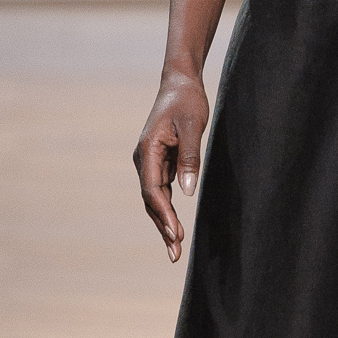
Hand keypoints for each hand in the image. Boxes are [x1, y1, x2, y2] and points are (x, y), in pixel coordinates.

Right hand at [134, 68, 208, 261]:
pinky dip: (168, 211)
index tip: (176, 233)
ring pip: (155, 199)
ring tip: (175, 248)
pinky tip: (175, 228)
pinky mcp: (160, 163)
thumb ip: (190, 158)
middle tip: (175, 253)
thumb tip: (188, 191)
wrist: (180, 84)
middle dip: (162, 227)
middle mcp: (144, 159)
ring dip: (164, 223)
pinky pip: (161, 192)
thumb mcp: (193, 127)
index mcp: (148, 150)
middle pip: (151, 200)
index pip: (152, 189)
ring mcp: (150, 163)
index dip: (164, 213)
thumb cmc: (187, 102)